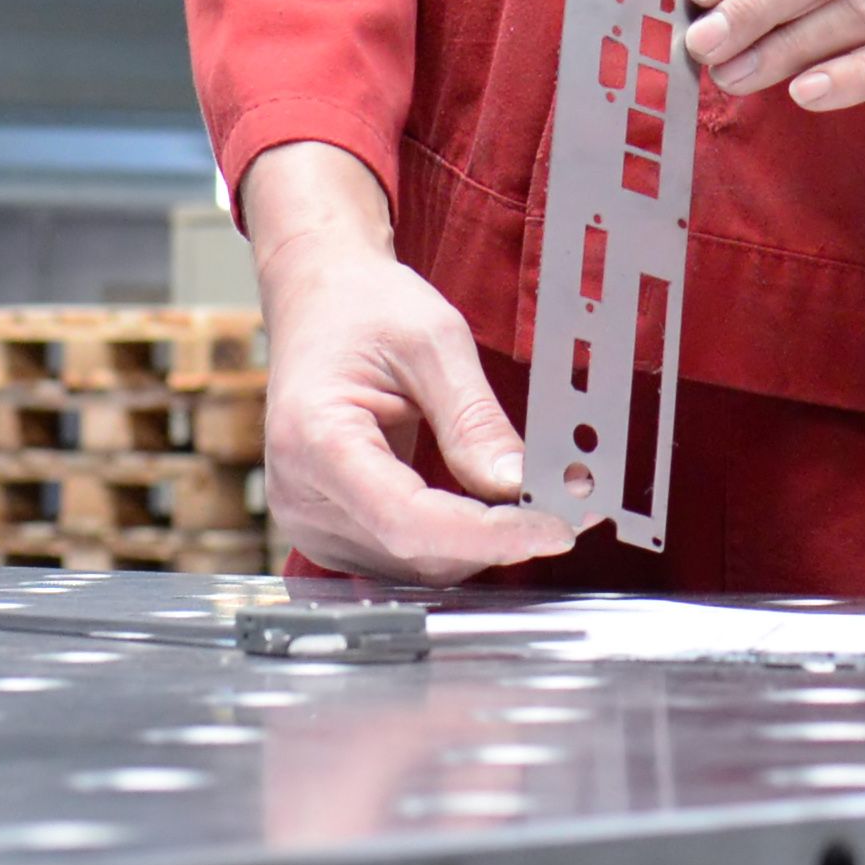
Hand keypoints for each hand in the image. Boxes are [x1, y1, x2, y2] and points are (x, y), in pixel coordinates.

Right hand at [239, 140, 568, 580]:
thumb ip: (474, 421)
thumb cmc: (363, 307)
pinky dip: (453, 541)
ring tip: (530, 507)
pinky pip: (402, 556)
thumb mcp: (433, 342)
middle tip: (564, 510)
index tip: (554, 528)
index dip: (488, 536)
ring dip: (478, 546)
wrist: (319, 299)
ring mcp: (308, 521)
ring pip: (414, 566)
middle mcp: (299, 496)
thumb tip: (519, 486)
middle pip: (414, 551)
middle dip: (496, 539)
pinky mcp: (328, 530)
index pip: (409, 520)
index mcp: (315, 441)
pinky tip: (487, 513)